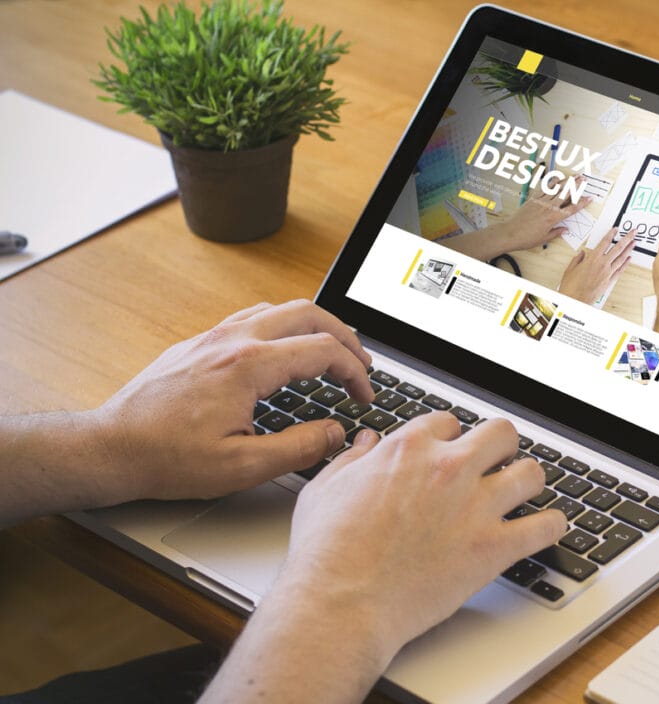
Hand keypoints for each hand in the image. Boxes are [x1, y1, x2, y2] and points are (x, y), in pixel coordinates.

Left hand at [93, 300, 373, 501]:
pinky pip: (254, 316)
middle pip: (309, 313)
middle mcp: (233, 339)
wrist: (111, 446)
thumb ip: (298, 448)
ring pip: (281, 308)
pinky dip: (285, 327)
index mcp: (249, 366)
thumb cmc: (167, 458)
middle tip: (361, 364)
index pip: (323, 351)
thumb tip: (335, 433)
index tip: (364, 396)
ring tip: (332, 353)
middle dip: (345, 336)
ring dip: (315, 326)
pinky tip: (286, 350)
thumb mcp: (242, 467)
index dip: (355, 373)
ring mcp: (215, 335)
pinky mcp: (201, 342)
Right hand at [263, 416, 562, 688]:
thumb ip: (351, 459)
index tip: (450, 454)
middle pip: (501, 433)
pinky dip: (551, 527)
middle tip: (495, 465)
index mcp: (409, 448)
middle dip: (500, 447)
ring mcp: (475, 506)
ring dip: (528, 482)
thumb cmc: (326, 552)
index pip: (449, 422)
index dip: (450, 438)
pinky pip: (546, 526)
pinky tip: (545, 529)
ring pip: (531, 473)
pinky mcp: (493, 547)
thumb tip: (365, 441)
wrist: (341, 603)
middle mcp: (449, 468)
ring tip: (522, 494)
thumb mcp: (325, 488)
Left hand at [497, 174, 592, 251]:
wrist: (510, 233)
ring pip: (556, 189)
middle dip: (576, 185)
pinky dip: (551, 183)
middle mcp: (548, 207)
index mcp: (553, 218)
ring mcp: (540, 202)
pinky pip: (544, 189)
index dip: (582, 203)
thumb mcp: (544, 238)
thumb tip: (565, 230)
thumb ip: (556, 232)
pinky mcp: (533, 199)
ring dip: (566, 181)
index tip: (590, 198)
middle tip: (584, 179)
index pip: (572, 209)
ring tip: (574, 175)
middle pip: (566, 194)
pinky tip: (557, 178)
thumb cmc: (526, 238)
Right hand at [558, 227, 633, 303]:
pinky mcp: (609, 281)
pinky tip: (629, 258)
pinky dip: (625, 263)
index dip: (611, 234)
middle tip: (633, 232)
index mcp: (592, 259)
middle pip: (617, 248)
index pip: (604, 243)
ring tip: (634, 242)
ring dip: (629, 249)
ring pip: (621, 258)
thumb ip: (577, 259)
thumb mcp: (571, 269)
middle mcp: (602, 264)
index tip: (615, 229)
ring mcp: (607, 273)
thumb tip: (582, 253)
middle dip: (627, 238)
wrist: (576, 300)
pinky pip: (620, 270)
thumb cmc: (572, 286)